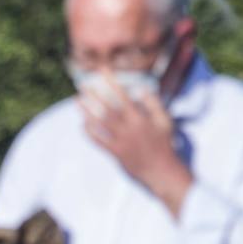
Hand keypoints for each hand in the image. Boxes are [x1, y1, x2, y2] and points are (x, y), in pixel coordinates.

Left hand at [78, 73, 192, 215]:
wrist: (162, 171)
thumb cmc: (165, 144)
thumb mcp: (165, 121)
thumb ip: (154, 104)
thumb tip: (142, 89)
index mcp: (140, 119)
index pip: (123, 96)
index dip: (112, 82)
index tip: (103, 72)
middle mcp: (128, 128)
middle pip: (107, 109)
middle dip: (94, 95)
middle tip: (82, 84)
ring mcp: (120, 141)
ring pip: (100, 124)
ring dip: (87, 112)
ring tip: (77, 100)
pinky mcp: (116, 153)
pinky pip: (99, 142)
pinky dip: (90, 133)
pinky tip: (82, 125)